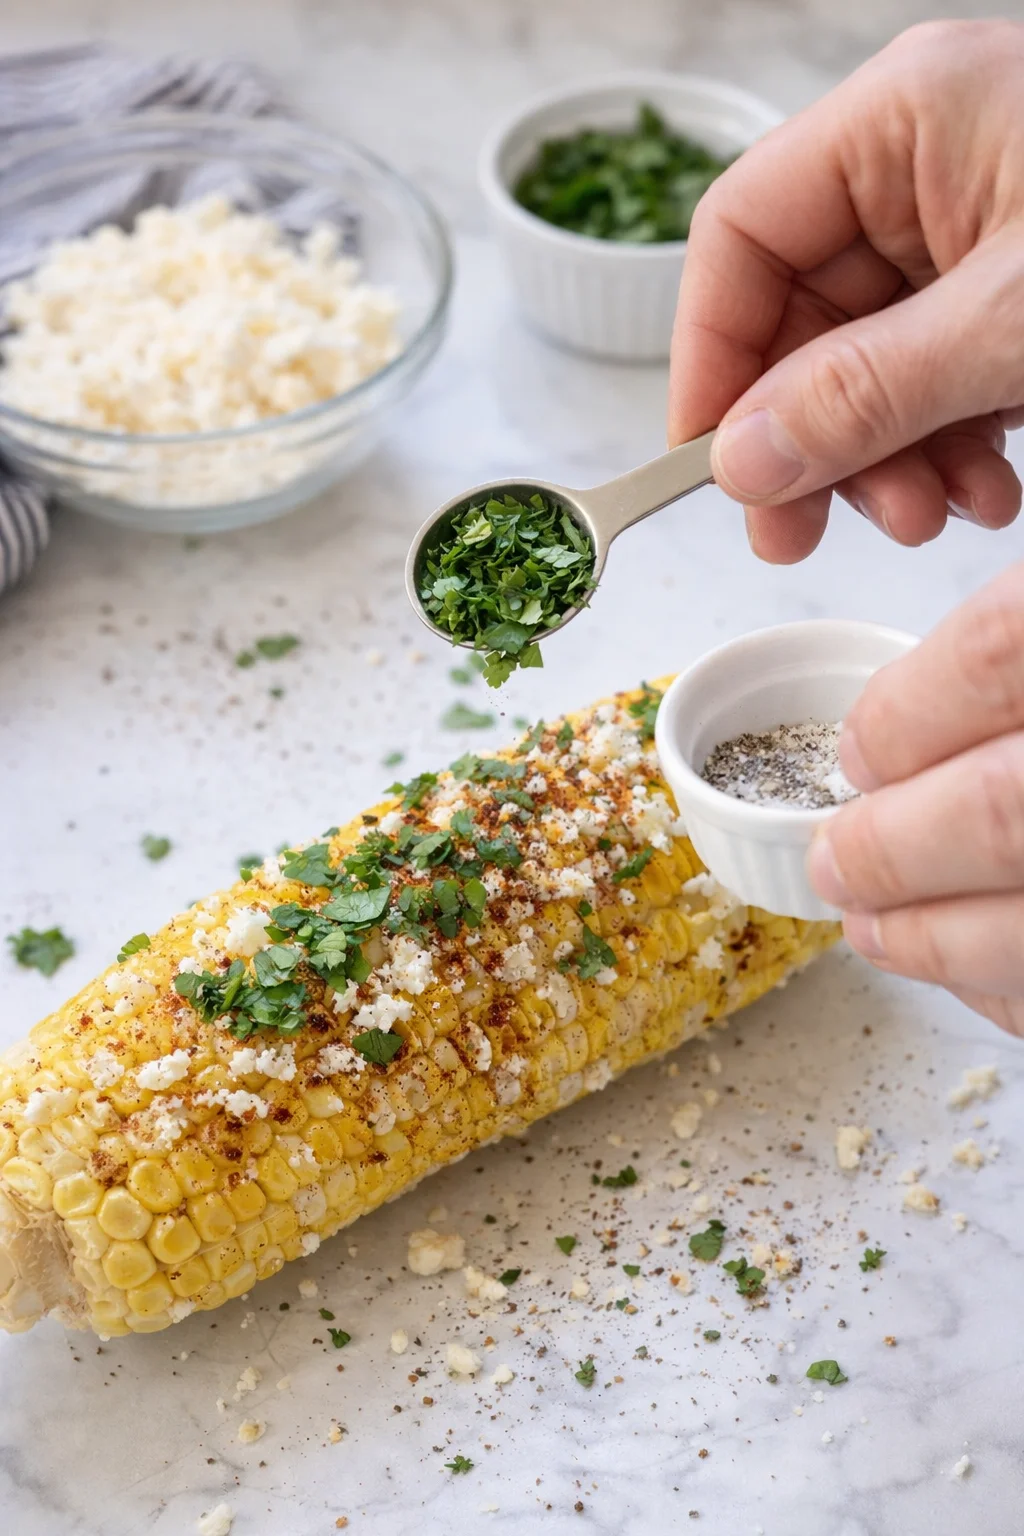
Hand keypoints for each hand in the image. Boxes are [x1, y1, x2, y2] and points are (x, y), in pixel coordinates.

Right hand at [669, 19, 1023, 562]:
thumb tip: (742, 462)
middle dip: (812, 435)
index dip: (709, 359)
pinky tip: (989, 491)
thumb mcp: (1018, 323)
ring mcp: (970, 229)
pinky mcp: (1009, 290)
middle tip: (809, 532)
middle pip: (798, 313)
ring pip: (862, 362)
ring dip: (885, 459)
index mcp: (905, 121)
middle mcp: (924, 166)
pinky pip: (932, 378)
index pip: (739, 237)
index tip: (714, 469)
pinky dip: (946, 448)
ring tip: (939, 517)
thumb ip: (868, 391)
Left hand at [807, 563, 1023, 1035]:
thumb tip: (885, 739)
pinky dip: (1000, 987)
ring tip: (876, 931)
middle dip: (891, 850)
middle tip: (836, 863)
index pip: (995, 659)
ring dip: (933, 942)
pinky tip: (965, 967)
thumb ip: (996, 650)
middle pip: (997, 813)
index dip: (905, 717)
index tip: (856, 754)